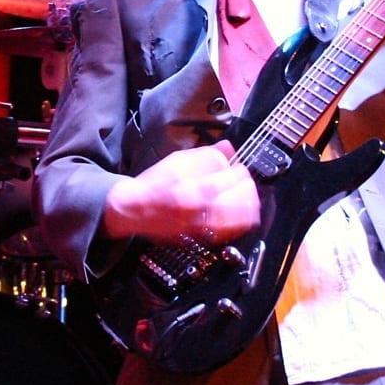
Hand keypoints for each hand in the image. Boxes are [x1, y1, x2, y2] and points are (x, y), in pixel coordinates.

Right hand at [103, 140, 260, 243]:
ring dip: (249, 201)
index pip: (229, 173)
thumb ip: (206, 155)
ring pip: (242, 214)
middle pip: (241, 194)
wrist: (134, 210)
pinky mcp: (202, 235)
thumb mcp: (178, 160)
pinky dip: (242, 220)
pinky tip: (242, 213)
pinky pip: (232, 231)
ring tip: (247, 195)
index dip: (238, 168)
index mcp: (192, 183)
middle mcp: (199, 206)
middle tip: (244, 180)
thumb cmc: (154, 185)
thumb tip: (228, 148)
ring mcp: (202, 223)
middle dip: (246, 184)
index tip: (238, 167)